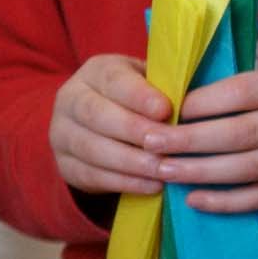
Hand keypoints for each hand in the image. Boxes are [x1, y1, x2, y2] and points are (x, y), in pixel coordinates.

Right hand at [49, 54, 171, 198]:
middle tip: (166, 144)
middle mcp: (71, 99)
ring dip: (131, 162)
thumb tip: (196, 103)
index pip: (113, 79)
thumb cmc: (141, 101)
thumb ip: (165, 89)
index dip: (139, 96)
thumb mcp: (151, 85)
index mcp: (95, 72)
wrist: (104, 127)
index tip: (166, 110)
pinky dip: (124, 182)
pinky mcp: (65, 164)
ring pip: (92, 148)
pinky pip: (92, 175)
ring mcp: (62, 133)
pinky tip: (152, 186)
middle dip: (134, 130)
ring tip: (164, 170)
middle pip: (96, 114)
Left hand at [150, 67, 257, 212]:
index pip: (243, 92)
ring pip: (249, 169)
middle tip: (152, 143)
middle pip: (243, 133)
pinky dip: (225, 202)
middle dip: (191, 140)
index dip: (203, 103)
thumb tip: (172, 104)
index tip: (167, 110)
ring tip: (164, 170)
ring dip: (201, 172)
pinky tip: (193, 199)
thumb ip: (232, 90)